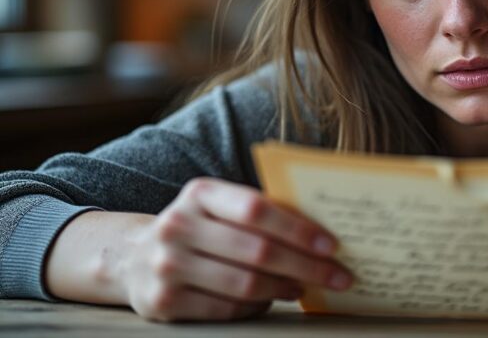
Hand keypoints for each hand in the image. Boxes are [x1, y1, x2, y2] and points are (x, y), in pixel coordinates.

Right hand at [118, 177, 351, 321]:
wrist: (132, 259)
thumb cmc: (200, 230)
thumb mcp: (219, 209)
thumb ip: (259, 214)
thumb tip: (322, 236)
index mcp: (200, 193)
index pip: (257, 208)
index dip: (299, 229)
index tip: (334, 245)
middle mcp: (178, 225)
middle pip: (258, 251)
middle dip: (307, 266)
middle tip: (339, 277)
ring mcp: (166, 265)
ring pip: (245, 284)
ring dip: (285, 288)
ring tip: (305, 287)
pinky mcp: (163, 302)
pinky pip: (226, 310)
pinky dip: (257, 308)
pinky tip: (273, 301)